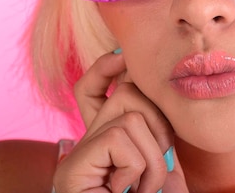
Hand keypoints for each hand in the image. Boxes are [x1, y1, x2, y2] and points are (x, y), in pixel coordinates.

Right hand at [52, 51, 187, 192]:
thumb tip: (143, 72)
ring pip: (129, 116)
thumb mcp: (160, 156)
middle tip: (162, 165)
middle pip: (124, 95)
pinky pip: (117, 137)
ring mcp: (76, 158)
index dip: (105, 68)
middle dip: (159, 125)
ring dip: (153, 156)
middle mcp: (83, 146)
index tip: (122, 55)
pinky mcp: (72, 171)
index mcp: (102, 142)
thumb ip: (151, 123)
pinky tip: (129, 189)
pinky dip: (136, 166)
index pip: (90, 91)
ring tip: (148, 186)